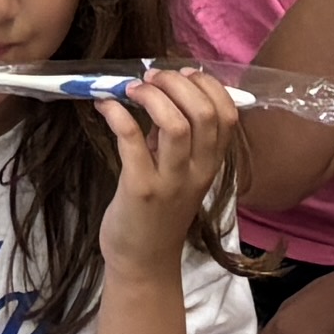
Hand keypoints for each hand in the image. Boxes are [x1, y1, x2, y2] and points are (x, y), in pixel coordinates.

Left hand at [98, 64, 240, 266]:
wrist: (144, 261)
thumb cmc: (160, 212)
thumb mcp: (181, 173)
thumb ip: (179, 138)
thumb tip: (164, 90)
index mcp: (211, 164)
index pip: (228, 115)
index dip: (208, 85)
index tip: (183, 73)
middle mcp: (197, 172)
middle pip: (203, 113)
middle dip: (177, 83)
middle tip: (152, 77)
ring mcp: (170, 182)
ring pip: (174, 125)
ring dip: (152, 96)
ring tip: (133, 89)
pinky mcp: (140, 189)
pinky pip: (131, 140)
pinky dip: (118, 114)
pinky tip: (106, 106)